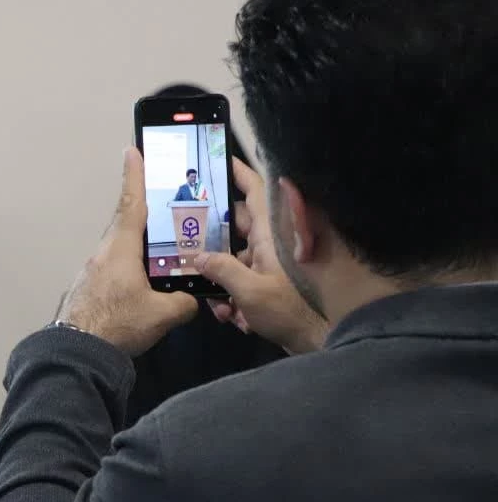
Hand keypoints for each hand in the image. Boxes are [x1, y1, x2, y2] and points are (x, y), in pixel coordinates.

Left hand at [57, 147, 198, 355]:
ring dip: (141, 247)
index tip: (133, 151)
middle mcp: (104, 254)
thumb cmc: (116, 324)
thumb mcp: (162, 314)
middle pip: (127, 225)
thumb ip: (183, 302)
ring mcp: (93, 272)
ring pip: (122, 250)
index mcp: (120, 249)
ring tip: (164, 250)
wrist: (77, 353)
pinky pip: (116, 269)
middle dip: (147, 213)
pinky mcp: (90, 289)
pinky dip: (132, 268)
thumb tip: (191, 300)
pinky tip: (145, 284)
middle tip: (166, 204)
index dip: (135, 177)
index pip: (131, 204)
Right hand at [193, 159, 328, 354]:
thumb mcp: (248, 290)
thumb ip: (220, 270)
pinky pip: (242, 279)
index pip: (254, 193)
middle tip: (186, 244)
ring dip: (221, 279)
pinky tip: (232, 317)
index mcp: (270, 235)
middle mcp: (270, 244)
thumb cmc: (287, 310)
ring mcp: (269, 263)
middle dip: (211, 242)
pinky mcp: (268, 282)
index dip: (239, 174)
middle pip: (234, 228)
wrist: (315, 340)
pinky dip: (232, 296)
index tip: (220, 161)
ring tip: (218, 304)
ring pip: (234, 259)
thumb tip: (196, 257)